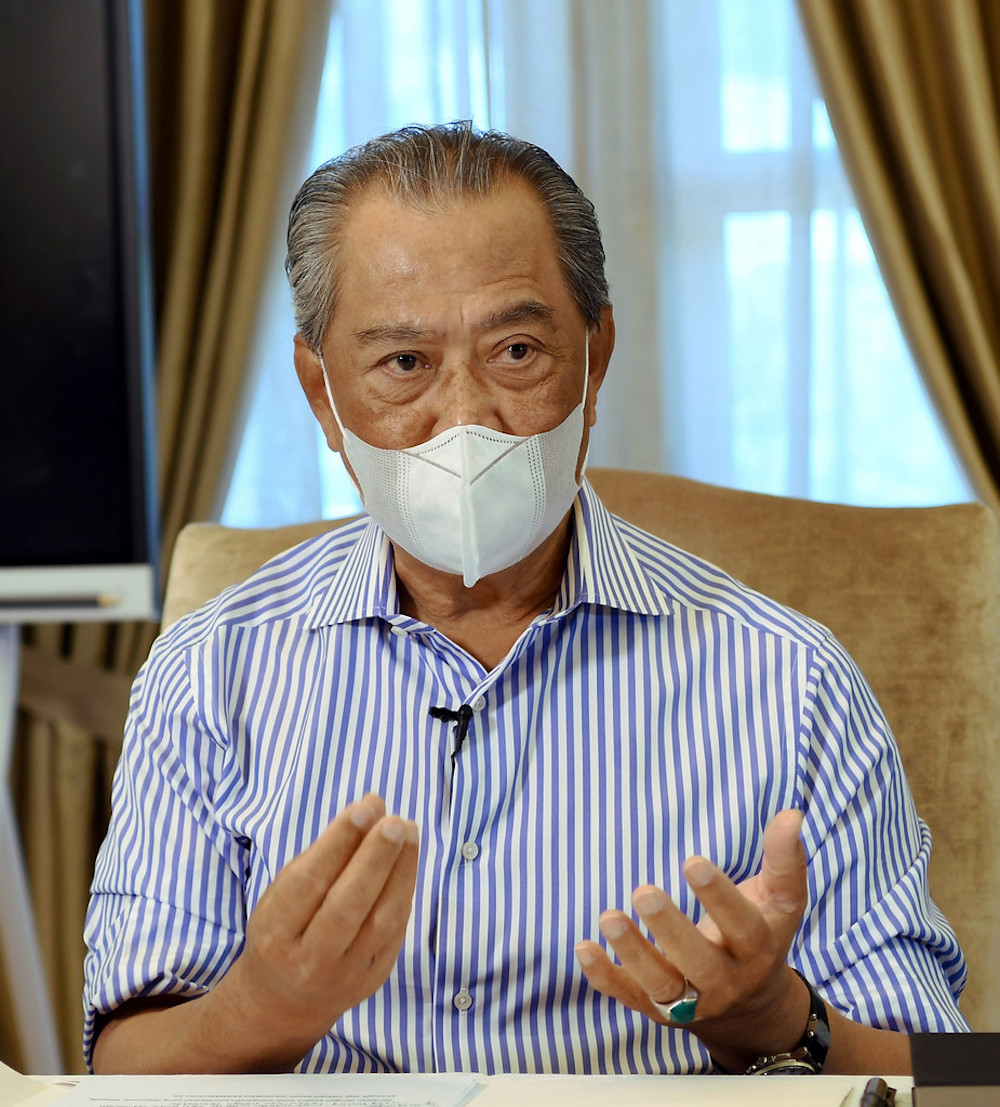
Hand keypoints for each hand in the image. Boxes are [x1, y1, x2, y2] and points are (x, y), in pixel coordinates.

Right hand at [212, 793, 418, 1066]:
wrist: (285, 1002)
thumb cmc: (284, 930)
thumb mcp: (282, 894)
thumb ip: (324, 854)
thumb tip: (369, 809)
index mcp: (276, 933)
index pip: (308, 883)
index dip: (338, 843)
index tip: (363, 808)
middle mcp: (309, 959)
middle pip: (347, 905)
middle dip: (375, 858)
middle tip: (394, 821)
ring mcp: (345, 974)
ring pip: (381, 920)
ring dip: (400, 870)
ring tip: (409, 831)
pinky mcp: (374, 978)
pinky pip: (396, 931)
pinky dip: (405, 891)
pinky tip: (408, 860)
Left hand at [575, 809, 810, 1069]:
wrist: (753, 1012)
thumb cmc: (762, 937)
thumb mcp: (781, 902)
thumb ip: (784, 859)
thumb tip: (791, 813)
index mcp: (756, 950)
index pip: (741, 927)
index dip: (718, 897)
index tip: (692, 861)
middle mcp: (724, 981)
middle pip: (698, 962)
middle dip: (670, 929)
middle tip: (644, 891)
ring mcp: (690, 1001)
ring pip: (661, 985)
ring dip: (633, 953)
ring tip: (609, 917)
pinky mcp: (657, 1009)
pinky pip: (629, 996)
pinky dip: (604, 977)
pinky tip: (584, 947)